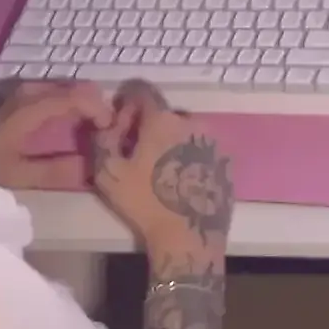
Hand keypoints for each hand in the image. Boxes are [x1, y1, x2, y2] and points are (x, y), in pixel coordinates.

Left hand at [0, 81, 113, 189]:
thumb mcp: (19, 175)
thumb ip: (57, 171)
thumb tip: (93, 169)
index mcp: (33, 106)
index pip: (80, 96)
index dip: (101, 111)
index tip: (111, 131)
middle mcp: (31, 90)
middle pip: (77, 88)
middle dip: (96, 107)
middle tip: (106, 134)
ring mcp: (24, 88)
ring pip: (67, 89)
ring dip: (83, 105)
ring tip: (92, 131)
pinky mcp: (20, 94)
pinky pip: (55, 92)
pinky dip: (70, 105)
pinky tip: (71, 126)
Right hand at [91, 80, 234, 250]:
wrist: (188, 237)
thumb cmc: (145, 202)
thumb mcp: (108, 171)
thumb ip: (102, 139)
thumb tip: (107, 124)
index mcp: (164, 119)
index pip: (142, 91)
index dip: (126, 103)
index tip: (118, 124)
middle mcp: (193, 123)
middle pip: (165, 113)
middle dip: (148, 126)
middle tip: (136, 152)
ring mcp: (213, 143)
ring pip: (185, 132)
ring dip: (170, 141)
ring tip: (158, 170)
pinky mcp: (225, 164)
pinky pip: (200, 151)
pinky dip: (188, 158)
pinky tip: (179, 181)